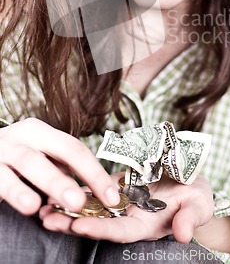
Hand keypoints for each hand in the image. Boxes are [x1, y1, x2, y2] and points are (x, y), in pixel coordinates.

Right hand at [0, 118, 119, 214]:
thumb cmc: (14, 156)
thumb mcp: (38, 155)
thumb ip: (60, 169)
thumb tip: (93, 191)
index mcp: (41, 131)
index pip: (74, 149)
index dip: (95, 173)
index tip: (110, 197)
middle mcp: (22, 136)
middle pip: (51, 154)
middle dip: (66, 179)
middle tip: (80, 202)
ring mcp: (2, 150)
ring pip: (26, 164)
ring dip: (40, 184)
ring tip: (43, 205)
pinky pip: (1, 179)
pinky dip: (14, 192)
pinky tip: (27, 205)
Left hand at [40, 173, 214, 243]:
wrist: (193, 183)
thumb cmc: (198, 197)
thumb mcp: (199, 205)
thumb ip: (191, 218)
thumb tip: (184, 234)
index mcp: (146, 224)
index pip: (119, 231)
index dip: (100, 229)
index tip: (78, 227)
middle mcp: (129, 216)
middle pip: (98, 222)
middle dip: (72, 222)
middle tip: (46, 218)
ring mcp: (122, 202)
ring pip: (92, 207)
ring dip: (68, 207)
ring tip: (42, 206)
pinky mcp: (118, 187)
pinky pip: (96, 189)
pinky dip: (78, 188)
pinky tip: (58, 185)